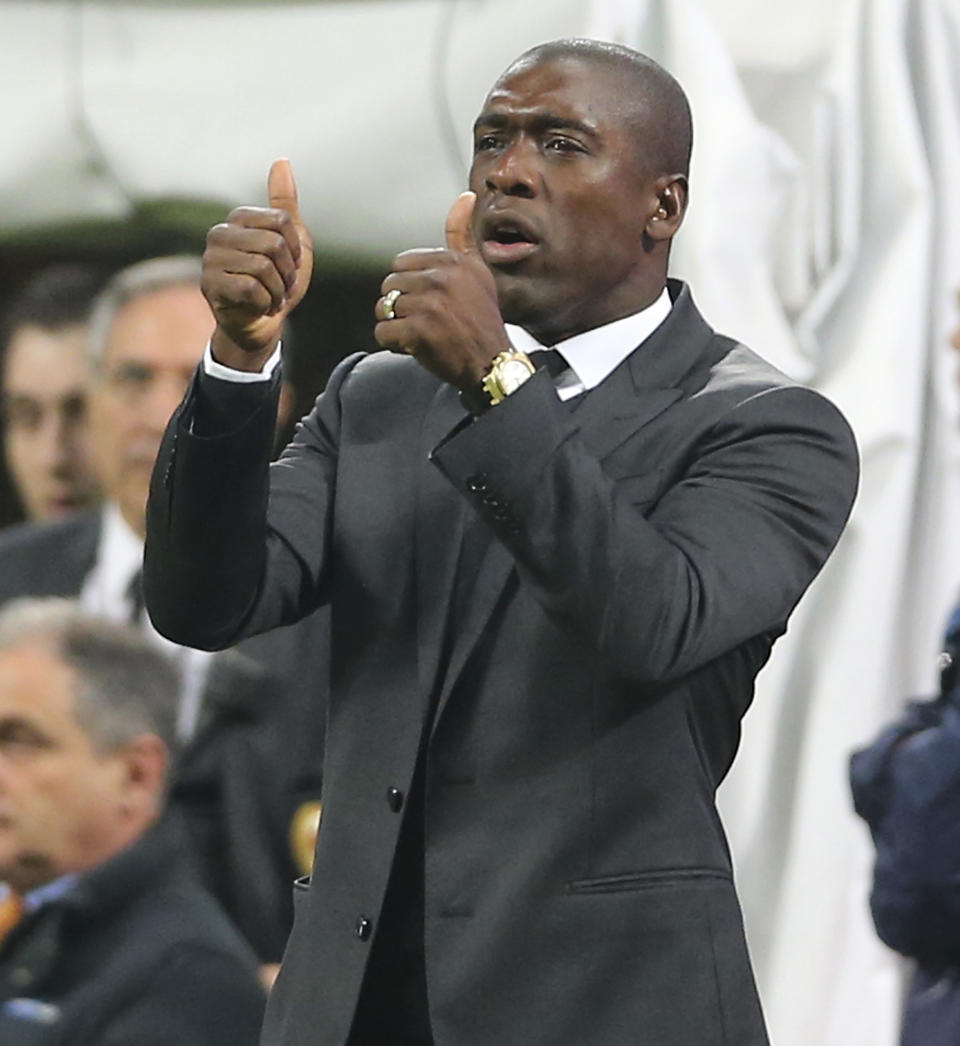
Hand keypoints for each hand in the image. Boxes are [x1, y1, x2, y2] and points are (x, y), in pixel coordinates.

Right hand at [203, 159, 313, 369]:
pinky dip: (266, 303)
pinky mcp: (210, 284)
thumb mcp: (292, 243)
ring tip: (270, 296)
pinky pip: (251, 288)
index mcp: (239, 218)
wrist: (261, 325)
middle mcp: (220, 233)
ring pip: (263, 267)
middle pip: (274, 244)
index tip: (289, 265)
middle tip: (280, 286)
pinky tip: (259, 306)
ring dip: (278, 291)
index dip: (295, 250)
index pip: (282, 221)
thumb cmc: (276, 282)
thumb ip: (285, 205)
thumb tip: (282, 161)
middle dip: (288, 273)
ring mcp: (210, 258)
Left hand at [374, 192, 508, 388]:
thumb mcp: (478, 272)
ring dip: (396, 325)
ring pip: (384, 308)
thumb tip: (466, 197)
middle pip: (390, 285)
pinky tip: (415, 347)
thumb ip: (463, 236)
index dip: (411, 287)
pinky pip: (382, 332)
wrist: (492, 363)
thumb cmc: (482, 321)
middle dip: (401, 306)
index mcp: (453, 262)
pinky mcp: (418, 331)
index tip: (431, 302)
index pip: (402, 263)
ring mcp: (429, 305)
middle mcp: (441, 279)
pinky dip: (393, 343)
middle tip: (426, 321)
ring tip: (421, 334)